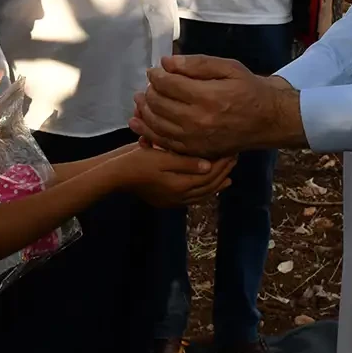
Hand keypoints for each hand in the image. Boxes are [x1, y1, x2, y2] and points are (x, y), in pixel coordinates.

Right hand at [112, 144, 236, 206]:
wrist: (117, 175)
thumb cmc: (138, 161)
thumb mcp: (162, 158)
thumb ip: (186, 163)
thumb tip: (210, 166)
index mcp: (180, 185)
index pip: (209, 175)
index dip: (222, 163)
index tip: (232, 151)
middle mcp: (179, 196)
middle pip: (208, 186)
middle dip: (222, 172)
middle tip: (234, 160)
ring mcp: (173, 201)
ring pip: (201, 195)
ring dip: (215, 185)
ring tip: (228, 178)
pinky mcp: (167, 201)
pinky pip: (191, 199)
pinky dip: (203, 193)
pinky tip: (207, 189)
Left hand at [130, 54, 306, 157]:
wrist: (268, 120)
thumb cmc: (249, 89)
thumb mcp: (228, 67)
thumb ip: (197, 63)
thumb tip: (166, 62)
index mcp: (207, 97)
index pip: (168, 84)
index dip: (156, 75)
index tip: (154, 71)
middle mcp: (198, 121)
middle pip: (159, 104)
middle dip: (149, 92)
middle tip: (149, 84)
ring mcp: (195, 140)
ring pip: (157, 125)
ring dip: (144, 111)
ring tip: (140, 100)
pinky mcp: (195, 151)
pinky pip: (164, 143)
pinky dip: (148, 132)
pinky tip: (139, 123)